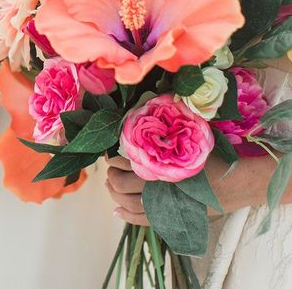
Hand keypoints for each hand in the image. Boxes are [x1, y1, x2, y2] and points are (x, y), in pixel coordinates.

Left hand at [106, 152, 287, 225]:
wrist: (236, 182)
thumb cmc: (213, 156)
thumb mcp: (189, 139)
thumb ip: (165, 134)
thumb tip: (140, 125)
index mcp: (161, 164)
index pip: (126, 162)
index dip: (114, 158)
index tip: (111, 153)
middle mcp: (158, 187)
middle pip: (121, 184)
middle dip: (112, 176)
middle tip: (111, 169)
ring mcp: (164, 206)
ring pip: (128, 204)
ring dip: (115, 194)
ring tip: (112, 185)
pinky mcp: (170, 218)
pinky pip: (141, 220)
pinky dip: (126, 215)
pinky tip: (117, 210)